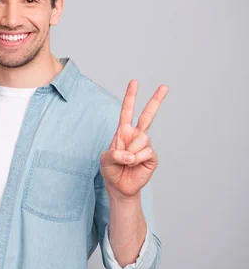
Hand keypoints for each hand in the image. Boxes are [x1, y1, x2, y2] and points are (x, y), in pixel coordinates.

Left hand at [100, 80, 168, 199]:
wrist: (120, 187)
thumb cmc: (111, 170)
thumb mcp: (104, 160)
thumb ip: (114, 154)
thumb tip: (131, 154)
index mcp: (123, 132)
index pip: (127, 111)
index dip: (130, 96)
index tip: (134, 82)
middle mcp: (136, 135)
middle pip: (148, 115)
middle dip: (156, 100)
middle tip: (165, 86)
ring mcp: (145, 145)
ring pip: (143, 138)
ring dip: (131, 151)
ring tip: (126, 161)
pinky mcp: (152, 156)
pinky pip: (146, 152)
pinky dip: (137, 160)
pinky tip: (134, 165)